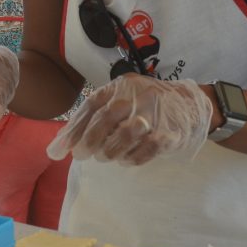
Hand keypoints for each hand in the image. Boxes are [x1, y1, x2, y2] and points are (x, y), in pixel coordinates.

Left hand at [47, 76, 213, 165]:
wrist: (189, 103)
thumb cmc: (145, 105)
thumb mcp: (120, 100)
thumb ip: (91, 119)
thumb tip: (57, 147)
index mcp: (120, 86)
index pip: (91, 104)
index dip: (74, 128)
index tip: (61, 149)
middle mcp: (137, 95)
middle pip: (107, 116)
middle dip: (90, 140)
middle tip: (82, 155)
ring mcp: (155, 113)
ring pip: (127, 133)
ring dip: (111, 150)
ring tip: (106, 156)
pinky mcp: (170, 132)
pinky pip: (147, 148)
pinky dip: (133, 158)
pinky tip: (127, 160)